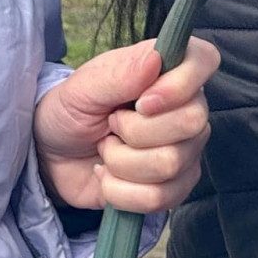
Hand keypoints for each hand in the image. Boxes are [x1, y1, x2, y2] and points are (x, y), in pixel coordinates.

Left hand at [34, 37, 218, 212]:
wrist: (52, 154)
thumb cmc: (70, 111)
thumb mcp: (82, 88)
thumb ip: (119, 74)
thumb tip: (155, 58)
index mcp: (167, 72)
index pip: (205, 61)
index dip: (179, 85)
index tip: (142, 102)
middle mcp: (186, 109)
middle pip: (190, 123)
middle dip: (133, 131)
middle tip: (110, 125)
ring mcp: (184, 151)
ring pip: (170, 164)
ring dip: (119, 162)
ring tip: (105, 149)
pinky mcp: (172, 188)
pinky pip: (158, 198)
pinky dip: (118, 191)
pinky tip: (107, 176)